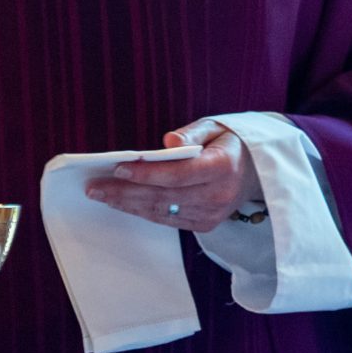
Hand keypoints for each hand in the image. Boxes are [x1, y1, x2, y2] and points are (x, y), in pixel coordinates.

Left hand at [84, 121, 255, 233]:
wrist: (257, 171)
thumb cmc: (231, 144)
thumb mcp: (216, 127)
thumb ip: (192, 132)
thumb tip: (168, 143)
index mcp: (223, 167)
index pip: (178, 174)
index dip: (146, 174)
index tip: (118, 168)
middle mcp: (218, 195)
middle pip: (163, 196)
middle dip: (125, 191)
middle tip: (94, 187)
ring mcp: (212, 214)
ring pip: (161, 211)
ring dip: (128, 204)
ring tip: (101, 194)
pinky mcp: (205, 225)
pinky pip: (167, 220)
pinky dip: (142, 211)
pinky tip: (123, 202)